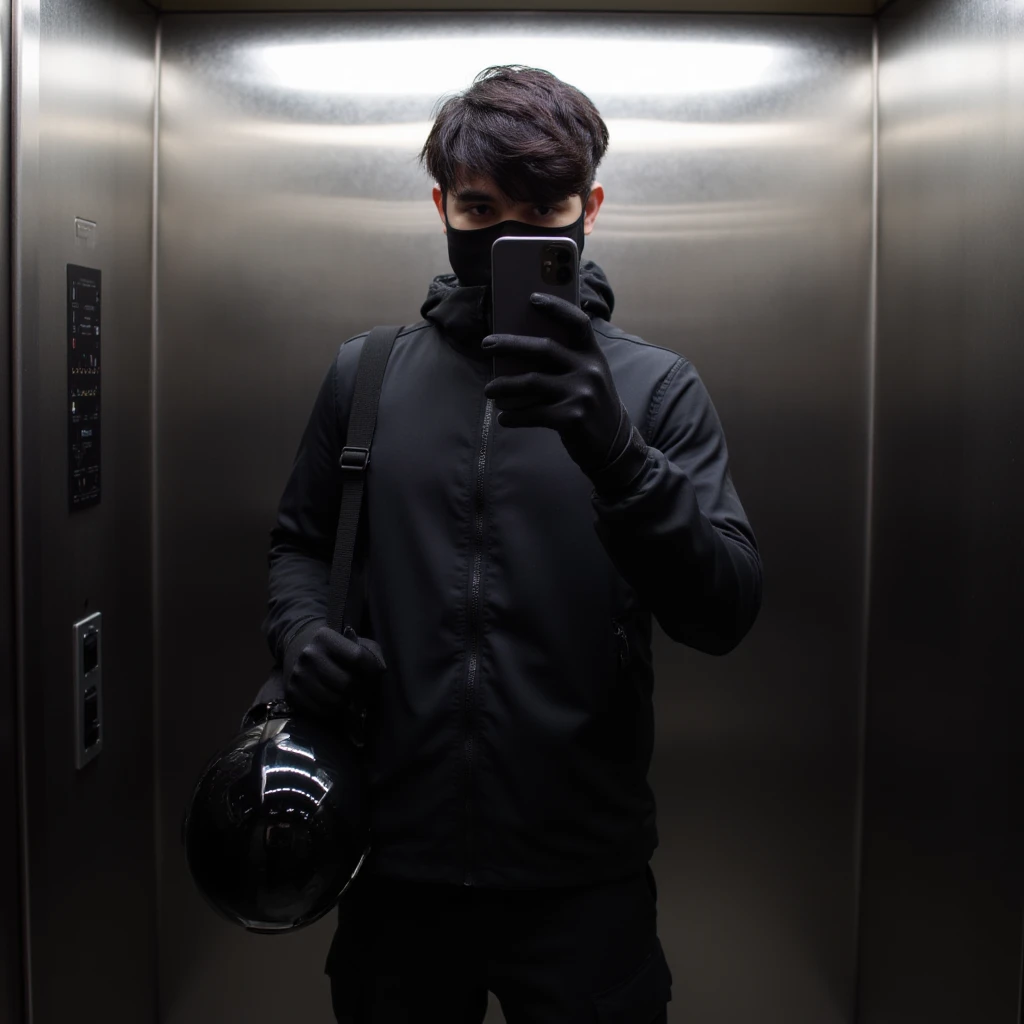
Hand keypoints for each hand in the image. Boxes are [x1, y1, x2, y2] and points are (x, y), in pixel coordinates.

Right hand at [284, 624, 385, 719]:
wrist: (301, 651)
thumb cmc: (337, 649)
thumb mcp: (357, 642)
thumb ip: (372, 654)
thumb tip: (379, 670)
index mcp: (325, 637)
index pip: (358, 657)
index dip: (372, 669)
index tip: (375, 673)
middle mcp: (309, 654)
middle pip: (347, 683)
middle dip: (360, 689)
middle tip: (362, 688)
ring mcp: (298, 675)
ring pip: (335, 701)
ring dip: (347, 702)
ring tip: (348, 695)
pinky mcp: (292, 693)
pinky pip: (321, 711)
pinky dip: (332, 710)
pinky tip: (334, 700)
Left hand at [482, 293, 633, 480]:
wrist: (614, 446)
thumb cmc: (592, 407)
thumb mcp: (588, 380)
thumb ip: (565, 364)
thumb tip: (519, 352)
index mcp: (593, 356)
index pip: (577, 322)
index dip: (556, 307)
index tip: (532, 298)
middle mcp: (589, 371)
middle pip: (543, 348)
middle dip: (510, 344)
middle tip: (486, 344)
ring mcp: (581, 394)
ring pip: (531, 382)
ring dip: (504, 385)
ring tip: (489, 390)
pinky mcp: (571, 418)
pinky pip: (533, 413)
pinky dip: (514, 416)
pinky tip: (504, 418)